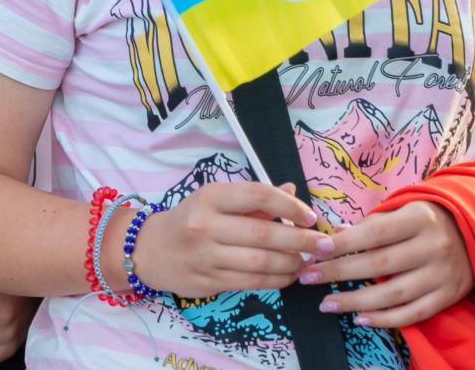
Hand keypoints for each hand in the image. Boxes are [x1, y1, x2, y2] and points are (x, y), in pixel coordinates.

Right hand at [131, 181, 329, 298]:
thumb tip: (293, 192)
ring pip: (261, 263)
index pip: (259, 196)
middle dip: (301, 241)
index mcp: (210, 197)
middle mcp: (206, 225)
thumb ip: (255, 198)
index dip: (291, 207)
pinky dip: (277, 279)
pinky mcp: (209, 281)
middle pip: (264, 234)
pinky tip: (289, 275)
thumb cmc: (190, 219)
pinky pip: (252, 282)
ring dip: (292, 264)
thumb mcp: (216, 199)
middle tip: (324, 244)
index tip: (312, 217)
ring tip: (308, 261)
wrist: (150, 250)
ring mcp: (206, 256)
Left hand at [299, 200, 471, 327]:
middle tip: (307, 277)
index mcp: (418, 218)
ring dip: (355, 301)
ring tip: (326, 303)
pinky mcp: (448, 296)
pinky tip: (359, 319)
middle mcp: (432, 247)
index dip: (343, 243)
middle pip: (379, 264)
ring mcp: (441, 275)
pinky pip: (413, 313)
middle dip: (338, 272)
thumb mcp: (403, 210)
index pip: (374, 232)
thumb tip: (333, 234)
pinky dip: (385, 319)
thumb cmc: (428, 220)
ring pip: (393, 294)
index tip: (314, 251)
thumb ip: (371, 223)